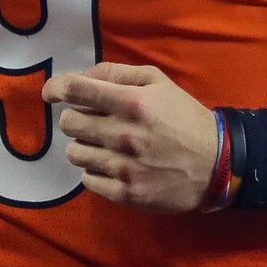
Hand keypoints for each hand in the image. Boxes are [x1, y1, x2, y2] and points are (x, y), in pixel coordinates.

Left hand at [42, 62, 219, 211]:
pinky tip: (110, 164)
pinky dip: (93, 170)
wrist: (216, 163)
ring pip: (74, 152)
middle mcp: (124, 135)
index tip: (51, 93)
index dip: (55, 88)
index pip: (76, 90)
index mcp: (132, 103)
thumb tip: (82, 76)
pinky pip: (87, 180)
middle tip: (90, 120)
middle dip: (74, 117)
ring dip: (82, 144)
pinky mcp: (126, 193)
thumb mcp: (157, 81)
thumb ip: (117, 73)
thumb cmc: (183, 116)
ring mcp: (124, 167)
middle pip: (69, 122)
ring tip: (101, 143)